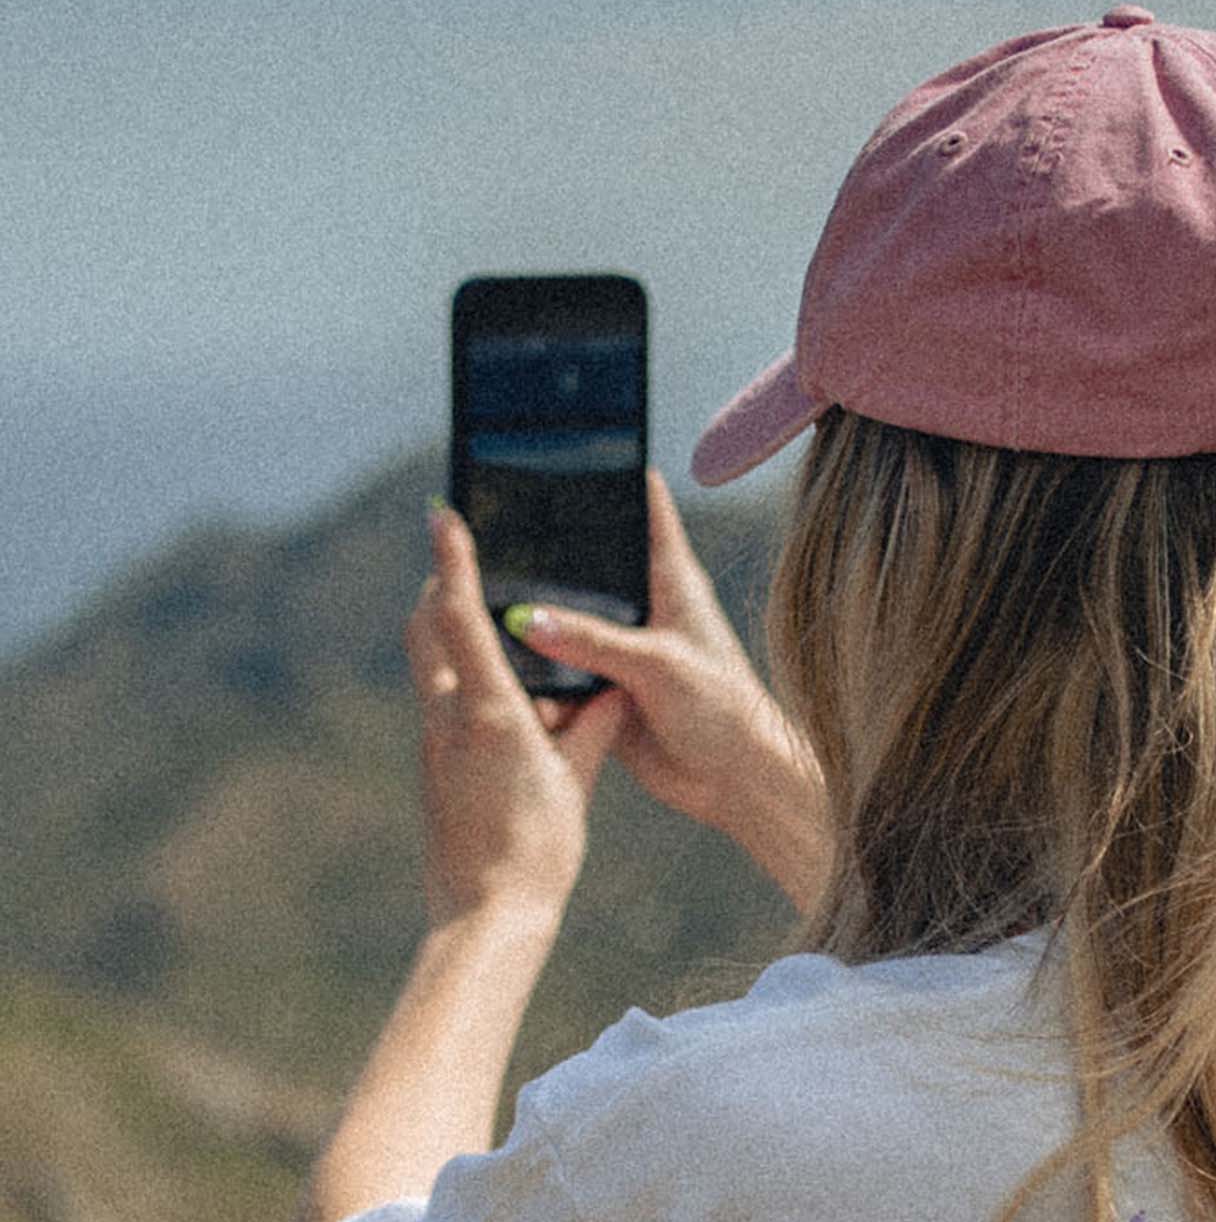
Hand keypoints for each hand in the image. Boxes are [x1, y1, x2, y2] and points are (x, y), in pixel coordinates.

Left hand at [405, 505, 627, 929]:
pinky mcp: (433, 771)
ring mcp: (433, 745)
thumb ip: (594, 727)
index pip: (460, 615)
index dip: (454, 559)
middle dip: (442, 588)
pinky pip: (444, 707)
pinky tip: (500, 701)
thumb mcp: (577, 781)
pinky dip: (463, 685)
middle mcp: (448, 720)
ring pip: (433, 667)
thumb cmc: (538, 851)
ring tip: (492, 624)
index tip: (444, 513)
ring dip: (452, 635)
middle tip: (467, 559)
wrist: (486, 916)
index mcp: (488, 713)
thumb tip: (615, 690)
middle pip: (427, 629)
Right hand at [500, 471, 831, 905]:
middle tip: (489, 517)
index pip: (641, 503)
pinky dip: (535, 662)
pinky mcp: (606, 687)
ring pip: (568, 614)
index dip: (609, 470)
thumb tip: (528, 620)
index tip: (567, 438)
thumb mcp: (658, 665)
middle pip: (588, 557)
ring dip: (535, 608)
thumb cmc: (722, 710)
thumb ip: (593, 640)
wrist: (734, 783)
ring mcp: (622, 645)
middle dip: (547, 543)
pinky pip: (560, 666)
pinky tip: (493, 648)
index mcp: (671, 577)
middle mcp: (644, 604)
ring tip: (476, 581)